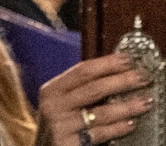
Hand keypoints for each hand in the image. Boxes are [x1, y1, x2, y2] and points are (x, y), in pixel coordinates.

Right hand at [34, 53, 152, 145]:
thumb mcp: (61, 102)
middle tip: (141, 77)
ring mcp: (61, 125)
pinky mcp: (68, 143)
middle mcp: (54, 106)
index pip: (82, 71)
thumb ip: (80, 89)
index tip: (127, 60)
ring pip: (100, 113)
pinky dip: (117, 128)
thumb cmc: (58, 123)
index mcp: (52, 90)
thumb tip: (114, 72)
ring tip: (144, 102)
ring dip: (126, 106)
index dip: (106, 64)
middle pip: (93, 89)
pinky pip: (99, 134)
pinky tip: (130, 124)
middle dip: (121, 81)